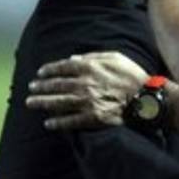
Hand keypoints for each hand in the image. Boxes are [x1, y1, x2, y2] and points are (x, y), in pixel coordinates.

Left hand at [25, 51, 148, 129]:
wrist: (147, 98)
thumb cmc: (133, 76)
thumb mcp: (115, 57)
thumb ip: (92, 56)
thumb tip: (73, 58)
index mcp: (89, 67)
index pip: (62, 67)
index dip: (48, 70)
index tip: (40, 73)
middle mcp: (84, 84)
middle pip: (55, 85)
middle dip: (40, 86)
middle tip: (31, 88)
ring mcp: (87, 102)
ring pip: (57, 103)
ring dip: (42, 102)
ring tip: (30, 103)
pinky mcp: (92, 118)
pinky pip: (70, 121)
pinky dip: (57, 122)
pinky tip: (48, 123)